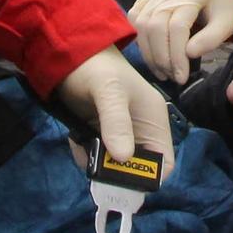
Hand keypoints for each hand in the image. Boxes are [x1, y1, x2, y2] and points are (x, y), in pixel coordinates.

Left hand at [55, 46, 175, 179]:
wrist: (68, 51)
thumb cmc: (96, 66)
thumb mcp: (109, 91)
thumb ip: (116, 122)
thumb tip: (123, 158)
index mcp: (154, 119)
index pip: (164, 162)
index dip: (149, 177)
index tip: (125, 181)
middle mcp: (140, 130)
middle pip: (137, 168)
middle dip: (116, 172)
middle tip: (96, 167)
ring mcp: (119, 132)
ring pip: (114, 165)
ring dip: (97, 163)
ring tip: (82, 147)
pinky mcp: (100, 132)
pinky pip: (97, 155)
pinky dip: (85, 154)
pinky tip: (75, 140)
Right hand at [128, 0, 232, 83]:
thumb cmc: (223, 5)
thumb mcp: (227, 23)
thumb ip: (211, 39)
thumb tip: (188, 55)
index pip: (178, 26)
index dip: (177, 55)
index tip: (182, 77)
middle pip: (155, 25)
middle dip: (161, 57)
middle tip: (172, 77)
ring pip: (141, 22)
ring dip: (148, 52)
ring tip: (162, 71)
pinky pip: (136, 16)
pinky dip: (140, 37)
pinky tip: (152, 53)